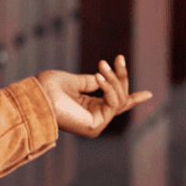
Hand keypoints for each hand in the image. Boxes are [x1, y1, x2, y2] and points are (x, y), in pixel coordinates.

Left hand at [36, 55, 152, 136]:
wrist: (36, 96)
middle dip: (122, 78)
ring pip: (119, 99)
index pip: (115, 104)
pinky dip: (108, 87)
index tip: (149, 94)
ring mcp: (95, 124)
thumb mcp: (72, 81)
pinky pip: (112, 103)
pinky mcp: (95, 126)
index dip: (132, 98)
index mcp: (88, 109)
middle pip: (120, 98)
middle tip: (119, 58)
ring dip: (113, 80)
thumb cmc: (47, 88)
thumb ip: (89, 82)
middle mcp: (93, 118)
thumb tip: (102, 78)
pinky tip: (99, 76)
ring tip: (102, 65)